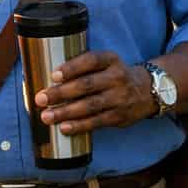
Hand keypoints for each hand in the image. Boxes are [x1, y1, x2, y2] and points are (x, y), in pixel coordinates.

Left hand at [35, 50, 156, 134]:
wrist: (147, 91)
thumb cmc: (114, 75)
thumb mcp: (106, 63)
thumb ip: (83, 67)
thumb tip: (48, 79)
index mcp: (111, 59)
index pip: (91, 60)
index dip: (72, 68)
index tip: (54, 75)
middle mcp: (117, 77)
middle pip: (86, 85)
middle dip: (61, 93)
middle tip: (40, 98)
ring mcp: (120, 98)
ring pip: (90, 106)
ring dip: (65, 112)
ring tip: (46, 116)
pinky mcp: (120, 116)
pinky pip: (97, 122)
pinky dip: (79, 126)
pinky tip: (64, 127)